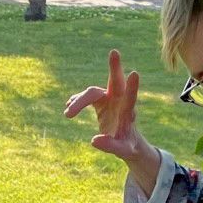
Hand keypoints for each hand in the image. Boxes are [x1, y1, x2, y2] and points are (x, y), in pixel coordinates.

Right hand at [63, 50, 155, 173]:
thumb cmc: (128, 146)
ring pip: (92, 93)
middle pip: (116, 82)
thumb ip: (110, 146)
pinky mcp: (100, 101)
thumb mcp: (122, 150)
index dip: (132, 87)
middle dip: (115, 68)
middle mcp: (119, 101)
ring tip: (67, 114)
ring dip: (79, 101)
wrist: (126, 141)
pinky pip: (86, 97)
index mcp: (128, 112)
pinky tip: (68, 106)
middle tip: (115, 52)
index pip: (130, 98)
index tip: (135, 73)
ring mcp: (109, 99)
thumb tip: (94, 140)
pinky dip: (77, 101)